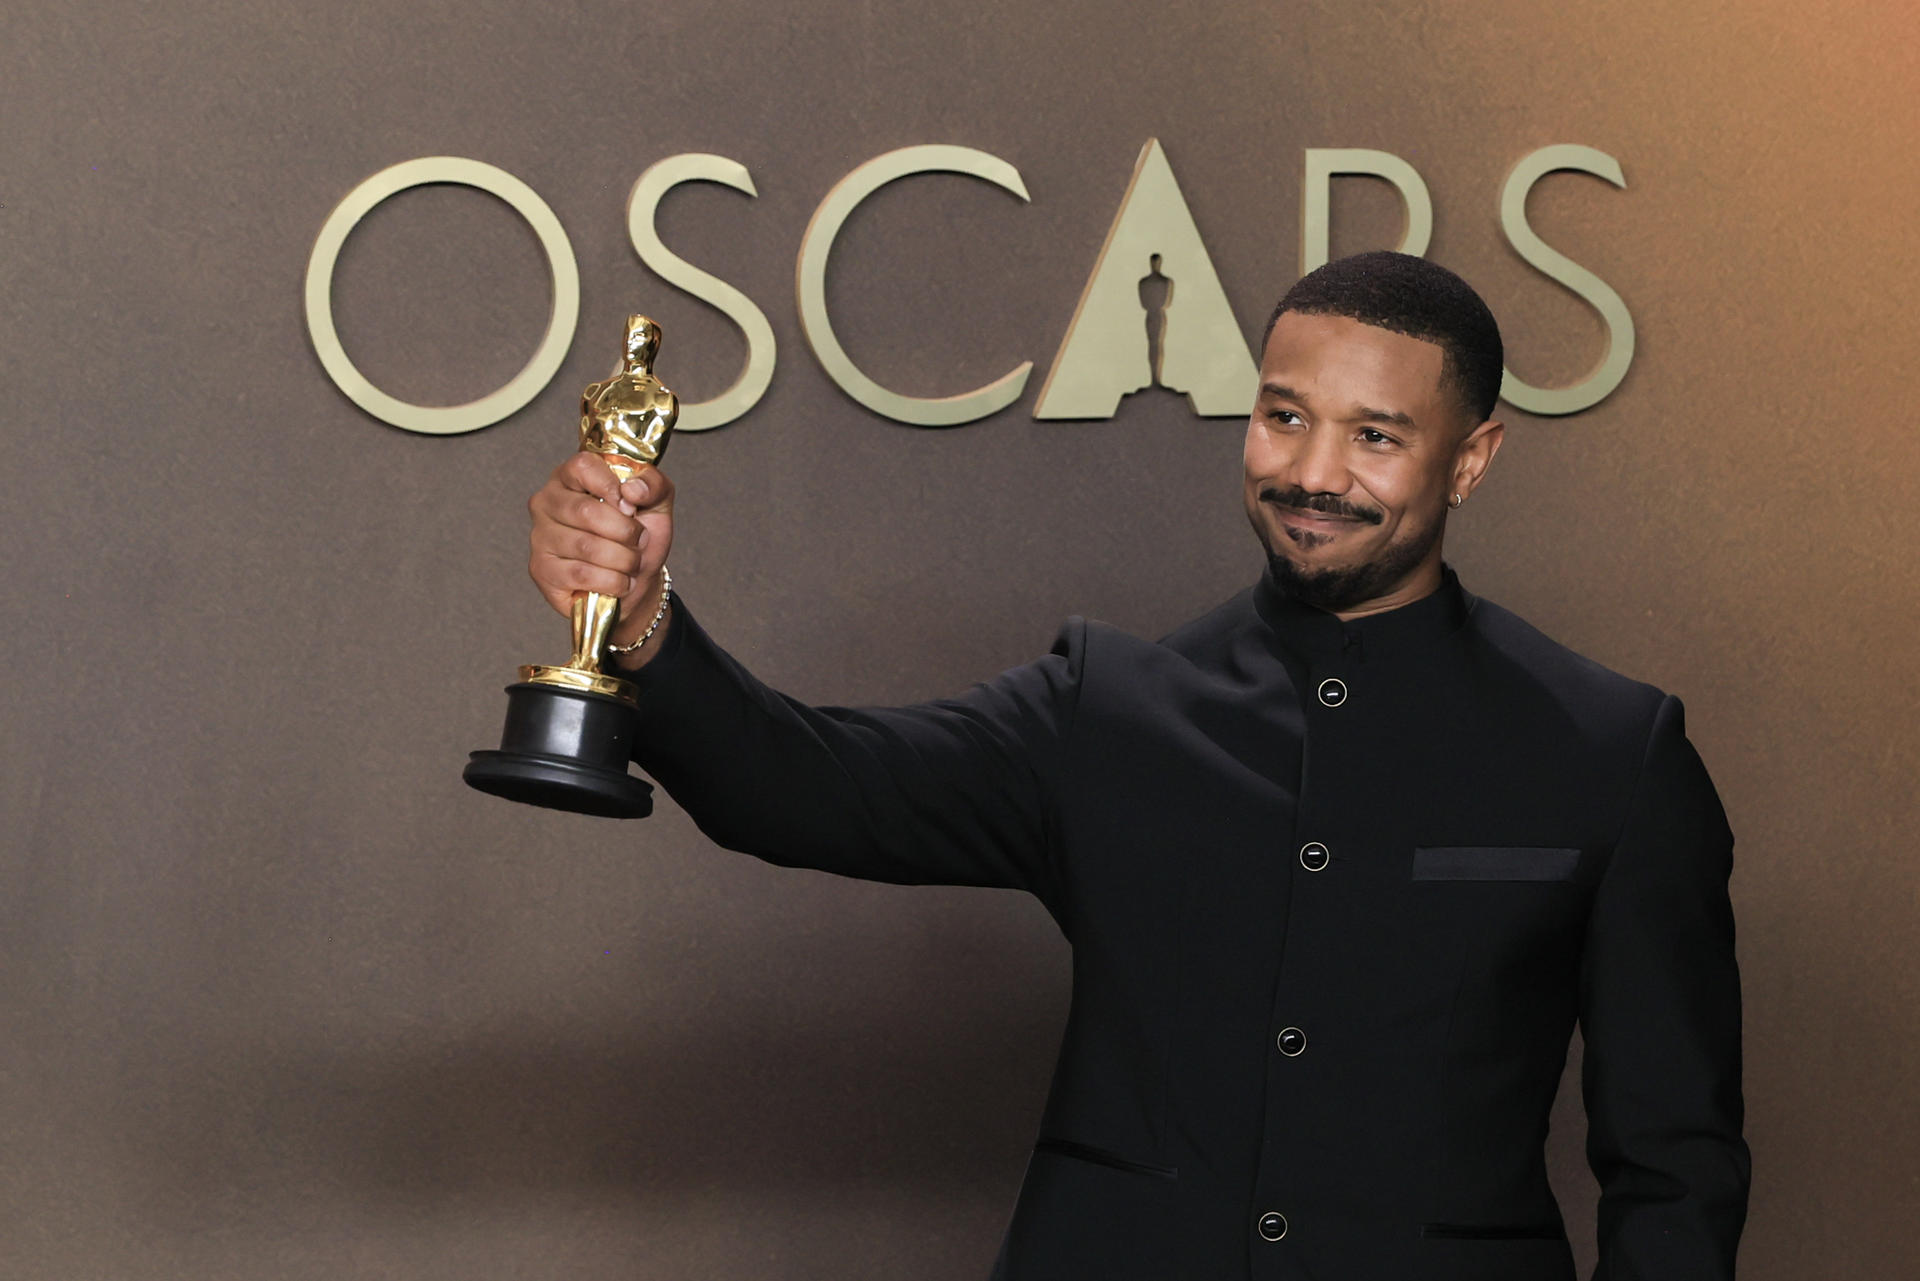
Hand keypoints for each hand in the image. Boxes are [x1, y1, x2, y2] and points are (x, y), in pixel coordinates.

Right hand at [527, 452, 674, 649]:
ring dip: (623, 559)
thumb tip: (633, 489)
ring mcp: (540, 536)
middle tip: (640, 541)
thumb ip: (653, 484)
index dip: (612, 487)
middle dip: (625, 531)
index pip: (583, 466)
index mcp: (571, 476)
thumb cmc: (639, 536)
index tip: (631, 507)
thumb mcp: (657, 503)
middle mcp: (547, 502)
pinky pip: (582, 575)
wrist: (636, 581)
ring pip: (586, 546)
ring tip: (632, 563)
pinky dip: (612, 581)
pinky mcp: (542, 570)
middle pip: (586, 511)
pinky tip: (620, 581)